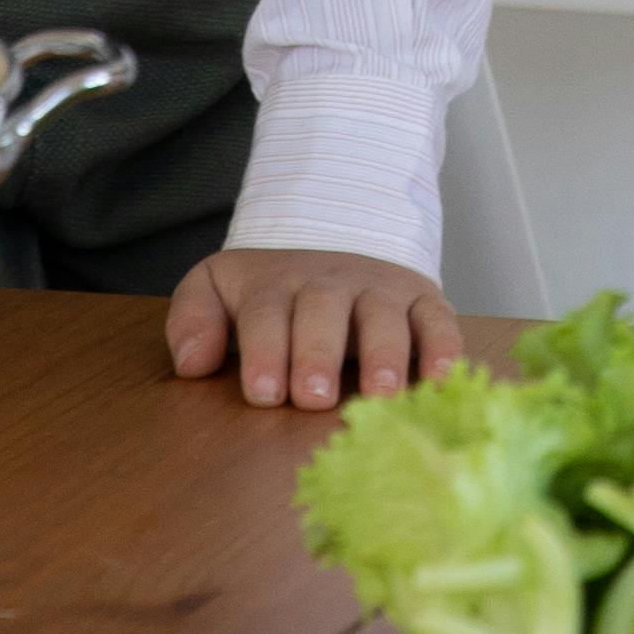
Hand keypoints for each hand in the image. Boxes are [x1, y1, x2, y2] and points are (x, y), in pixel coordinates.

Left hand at [165, 241, 462, 410]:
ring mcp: (380, 291)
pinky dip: (444, 346)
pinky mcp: (424, 301)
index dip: (264, 351)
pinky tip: (441, 377)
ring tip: (380, 392)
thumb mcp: (219, 288)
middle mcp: (330, 284)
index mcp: (276, 284)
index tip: (262, 392)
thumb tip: (190, 363)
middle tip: (314, 397)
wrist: (337, 235)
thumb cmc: (272, 291)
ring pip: (383, 316)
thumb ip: (193, 319)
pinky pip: (438, 320)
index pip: (266, 312)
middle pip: (323, 312)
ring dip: (384, 353)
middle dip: (318, 354)